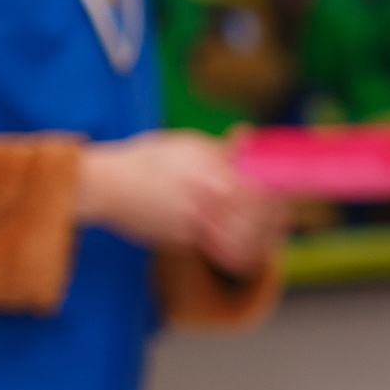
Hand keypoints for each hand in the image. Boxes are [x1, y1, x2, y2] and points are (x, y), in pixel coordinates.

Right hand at [75, 131, 289, 272]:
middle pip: (253, 212)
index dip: (276, 194)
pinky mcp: (182, 237)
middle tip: (285, 217)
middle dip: (273, 217)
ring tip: (273, 233)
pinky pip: (221, 248)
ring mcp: (190, 217)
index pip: (255, 185)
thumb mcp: (182, 145)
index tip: (287, 195)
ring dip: (261, 236)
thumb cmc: (146, 161)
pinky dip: (241, 250)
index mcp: (204, 165)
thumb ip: (219, 150)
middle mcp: (199, 191)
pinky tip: (253, 248)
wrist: (103, 186)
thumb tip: (250, 138)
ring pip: (240, 234)